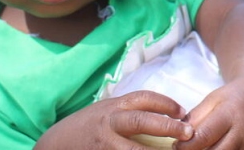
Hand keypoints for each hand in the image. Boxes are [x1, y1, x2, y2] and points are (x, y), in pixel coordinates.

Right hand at [35, 91, 193, 149]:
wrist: (54, 146)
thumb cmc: (87, 126)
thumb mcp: (107, 111)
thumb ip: (130, 111)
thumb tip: (166, 114)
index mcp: (114, 107)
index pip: (144, 98)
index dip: (166, 103)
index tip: (183, 112)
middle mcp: (109, 123)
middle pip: (142, 121)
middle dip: (168, 126)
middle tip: (189, 132)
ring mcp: (105, 144)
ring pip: (135, 149)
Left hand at [174, 78, 243, 149]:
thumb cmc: (233, 98)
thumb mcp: (212, 100)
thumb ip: (195, 118)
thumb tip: (178, 136)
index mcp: (229, 114)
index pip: (204, 136)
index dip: (186, 145)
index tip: (176, 145)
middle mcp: (243, 132)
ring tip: (203, 148)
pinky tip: (217, 149)